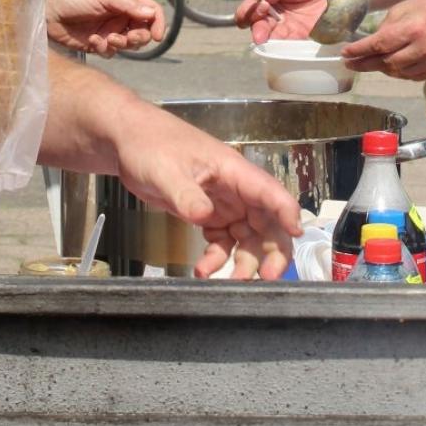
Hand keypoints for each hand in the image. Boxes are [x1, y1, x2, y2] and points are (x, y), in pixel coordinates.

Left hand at [45, 0, 164, 54]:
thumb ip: (128, 5)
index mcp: (126, 0)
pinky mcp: (99, 44)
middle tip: (126, 39)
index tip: (157, 36)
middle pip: (144, 32)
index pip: (151, 12)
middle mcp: (122, 16)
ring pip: (129, 44)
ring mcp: (111, 31)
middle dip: (138, 38)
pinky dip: (105, 49)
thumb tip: (152, 13)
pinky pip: (112, 52)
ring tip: (106, 39)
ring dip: (121, 44)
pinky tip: (92, 41)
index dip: (158, 23)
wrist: (49, 14)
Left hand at [111, 113, 303, 278]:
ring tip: (232, 282)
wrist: (128, 143)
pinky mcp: (207, 215)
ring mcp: (222, 203)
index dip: (287, 212)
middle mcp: (235, 189)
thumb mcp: (166, 171)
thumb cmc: (151, 145)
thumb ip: (187, 195)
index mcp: (233, 171)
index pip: (269, 192)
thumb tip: (205, 218)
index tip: (296, 233)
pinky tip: (203, 270)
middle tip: (268, 277)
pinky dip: (217, 258)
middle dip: (272, 250)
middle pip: (266, 222)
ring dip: (244, 261)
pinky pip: (222, 242)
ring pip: (247, 237)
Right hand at [235, 0, 327, 41]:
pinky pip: (290, 44)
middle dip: (258, 31)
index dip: (249, 12)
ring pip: (271, 39)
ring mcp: (284, 27)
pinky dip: (286, 47)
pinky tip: (287, 47)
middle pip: (257, 27)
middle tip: (261, 35)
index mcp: (262, 0)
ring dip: (270, 43)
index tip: (262, 7)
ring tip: (272, 43)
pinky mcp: (298, 35)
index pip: (247, 10)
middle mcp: (269, 16)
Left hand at [341, 0, 425, 79]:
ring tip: (373, 61)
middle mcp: (423, 49)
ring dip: (383, 67)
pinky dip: (399, 71)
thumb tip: (370, 44)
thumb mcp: (406, 8)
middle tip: (351, 63)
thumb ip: (387, 27)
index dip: (360, 51)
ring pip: (398, 73)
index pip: (380, 44)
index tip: (345, 53)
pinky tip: (393, 63)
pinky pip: (411, 77)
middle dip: (366, 63)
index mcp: (413, 29)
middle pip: (387, 62)